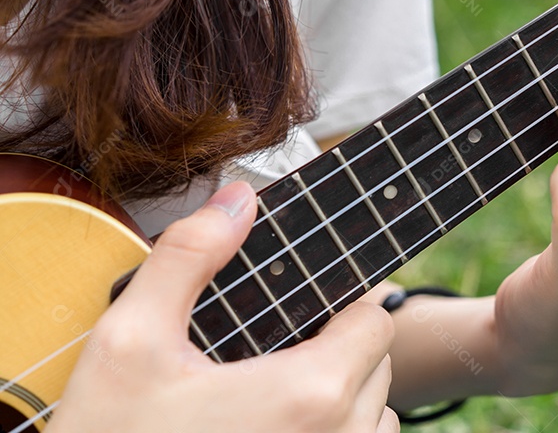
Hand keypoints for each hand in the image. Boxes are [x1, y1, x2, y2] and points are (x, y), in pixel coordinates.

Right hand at [46, 182, 398, 432]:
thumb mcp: (130, 342)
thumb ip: (189, 257)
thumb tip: (238, 198)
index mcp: (311, 392)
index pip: (375, 322)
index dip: (346, 304)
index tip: (310, 305)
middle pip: (377, 368)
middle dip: (340, 348)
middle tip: (277, 349)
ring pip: (374, 419)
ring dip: (345, 399)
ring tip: (278, 394)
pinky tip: (274, 429)